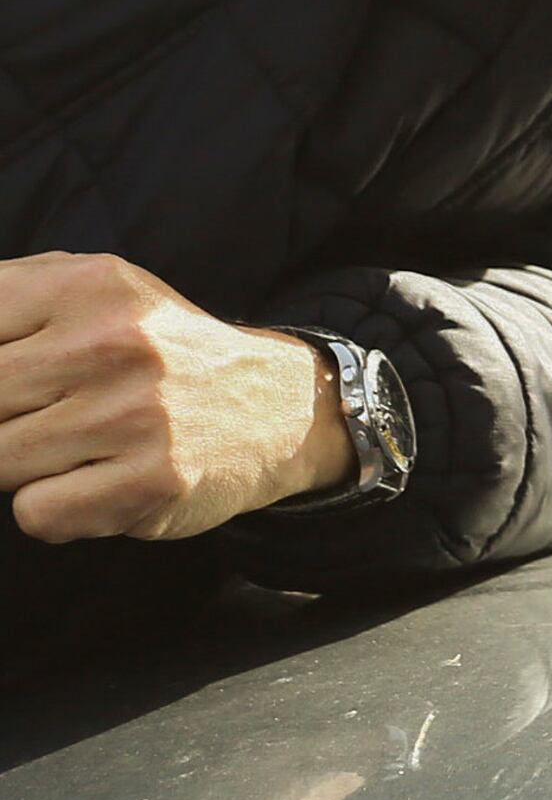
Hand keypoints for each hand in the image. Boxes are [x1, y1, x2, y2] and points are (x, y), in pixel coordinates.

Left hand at [0, 253, 353, 542]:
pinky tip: (95, 481)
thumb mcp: (88, 295)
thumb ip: (2, 300)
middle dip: (0, 420)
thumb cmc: (153, 352)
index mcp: (85, 285)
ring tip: (71, 446)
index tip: (11, 389)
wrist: (276, 404)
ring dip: (20, 466)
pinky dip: (50, 509)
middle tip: (41, 417)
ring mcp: (135, 414)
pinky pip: (36, 514)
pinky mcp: (152, 480)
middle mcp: (112, 343)